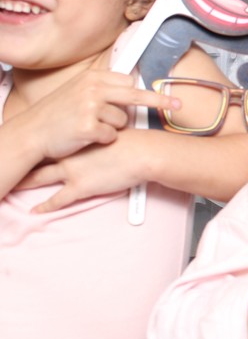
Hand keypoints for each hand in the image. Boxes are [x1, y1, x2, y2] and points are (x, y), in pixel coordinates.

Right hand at [15, 65, 178, 163]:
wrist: (31, 134)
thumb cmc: (56, 115)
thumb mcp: (77, 91)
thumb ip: (102, 88)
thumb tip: (132, 86)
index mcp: (92, 78)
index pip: (129, 82)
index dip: (147, 92)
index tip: (167, 94)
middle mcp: (93, 89)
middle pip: (136, 95)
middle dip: (160, 101)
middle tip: (179, 105)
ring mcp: (91, 107)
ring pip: (123, 121)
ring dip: (113, 128)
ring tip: (91, 128)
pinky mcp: (88, 127)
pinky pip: (111, 136)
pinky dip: (103, 140)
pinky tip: (87, 138)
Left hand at [16, 129, 148, 211]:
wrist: (143, 153)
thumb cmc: (134, 141)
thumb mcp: (114, 129)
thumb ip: (102, 130)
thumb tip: (101, 129)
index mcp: (77, 138)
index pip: (51, 140)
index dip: (37, 144)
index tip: (27, 144)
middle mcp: (69, 153)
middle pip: (38, 158)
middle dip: (23, 162)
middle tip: (10, 164)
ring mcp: (71, 171)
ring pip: (40, 178)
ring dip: (25, 182)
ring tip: (12, 186)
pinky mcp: (80, 188)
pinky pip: (57, 200)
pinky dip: (44, 206)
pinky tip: (34, 210)